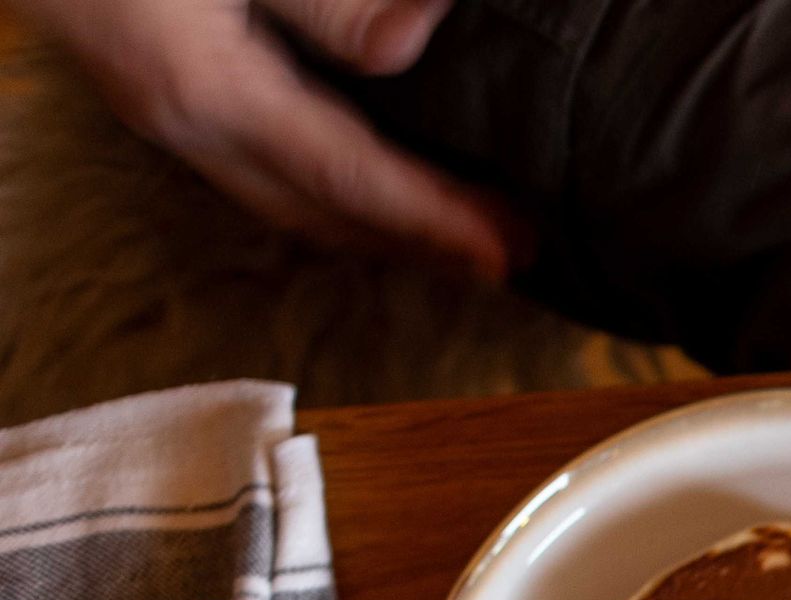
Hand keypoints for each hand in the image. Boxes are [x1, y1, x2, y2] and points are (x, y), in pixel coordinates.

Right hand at [23, 0, 516, 279]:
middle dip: (419, 246)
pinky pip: (256, 170)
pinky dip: (325, 192)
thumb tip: (414, 42)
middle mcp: (184, 122)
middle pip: (323, 214)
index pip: (351, 178)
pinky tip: (361, 181)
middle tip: (510, 259)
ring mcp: (159, 112)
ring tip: (454, 239)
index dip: (437, 221)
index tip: (514, 250)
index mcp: (208, 91)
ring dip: (373, 229)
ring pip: (287, 202)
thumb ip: (326, 3)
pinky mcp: (152, 89)